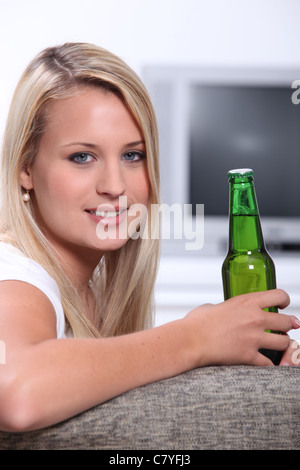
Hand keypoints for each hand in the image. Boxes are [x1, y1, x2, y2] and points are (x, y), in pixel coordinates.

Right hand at [184, 289, 299, 366]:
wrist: (189, 340)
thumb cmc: (196, 323)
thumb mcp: (213, 306)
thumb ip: (225, 309)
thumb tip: (223, 313)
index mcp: (246, 302)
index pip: (279, 295)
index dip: (285, 301)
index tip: (283, 306)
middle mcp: (254, 318)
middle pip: (287, 321)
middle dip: (288, 325)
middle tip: (285, 328)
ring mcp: (253, 337)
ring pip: (284, 342)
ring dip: (282, 344)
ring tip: (277, 345)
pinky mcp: (248, 355)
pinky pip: (269, 363)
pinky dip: (268, 364)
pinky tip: (264, 363)